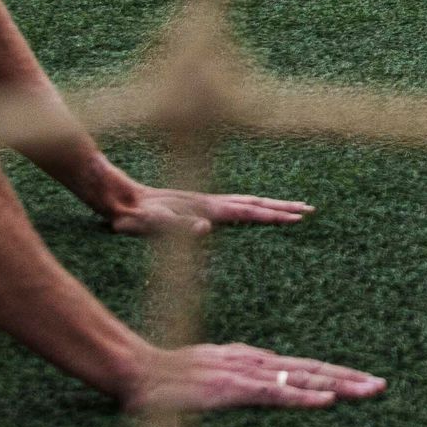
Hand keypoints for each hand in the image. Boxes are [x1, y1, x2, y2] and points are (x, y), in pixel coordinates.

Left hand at [105, 183, 312, 235]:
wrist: (116, 198)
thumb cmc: (130, 216)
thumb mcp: (148, 225)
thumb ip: (174, 226)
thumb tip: (205, 228)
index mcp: (204, 208)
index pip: (247, 212)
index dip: (273, 216)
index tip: (298, 218)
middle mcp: (208, 203)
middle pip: (254, 203)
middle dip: (283, 207)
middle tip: (311, 209)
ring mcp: (204, 202)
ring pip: (246, 202)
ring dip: (272, 204)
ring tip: (294, 207)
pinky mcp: (197, 205)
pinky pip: (233, 205)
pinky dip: (253, 206)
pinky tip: (257, 209)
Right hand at [120, 342, 385, 410]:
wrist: (137, 370)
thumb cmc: (168, 379)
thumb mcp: (209, 377)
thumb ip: (232, 384)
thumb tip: (255, 390)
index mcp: (252, 361)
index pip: (302, 368)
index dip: (334, 375)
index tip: (363, 382)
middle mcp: (256, 362)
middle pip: (313, 369)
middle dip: (350, 378)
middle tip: (383, 386)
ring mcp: (246, 373)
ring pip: (303, 378)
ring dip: (340, 385)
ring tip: (370, 391)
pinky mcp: (233, 387)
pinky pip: (275, 393)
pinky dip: (303, 395)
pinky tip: (326, 400)